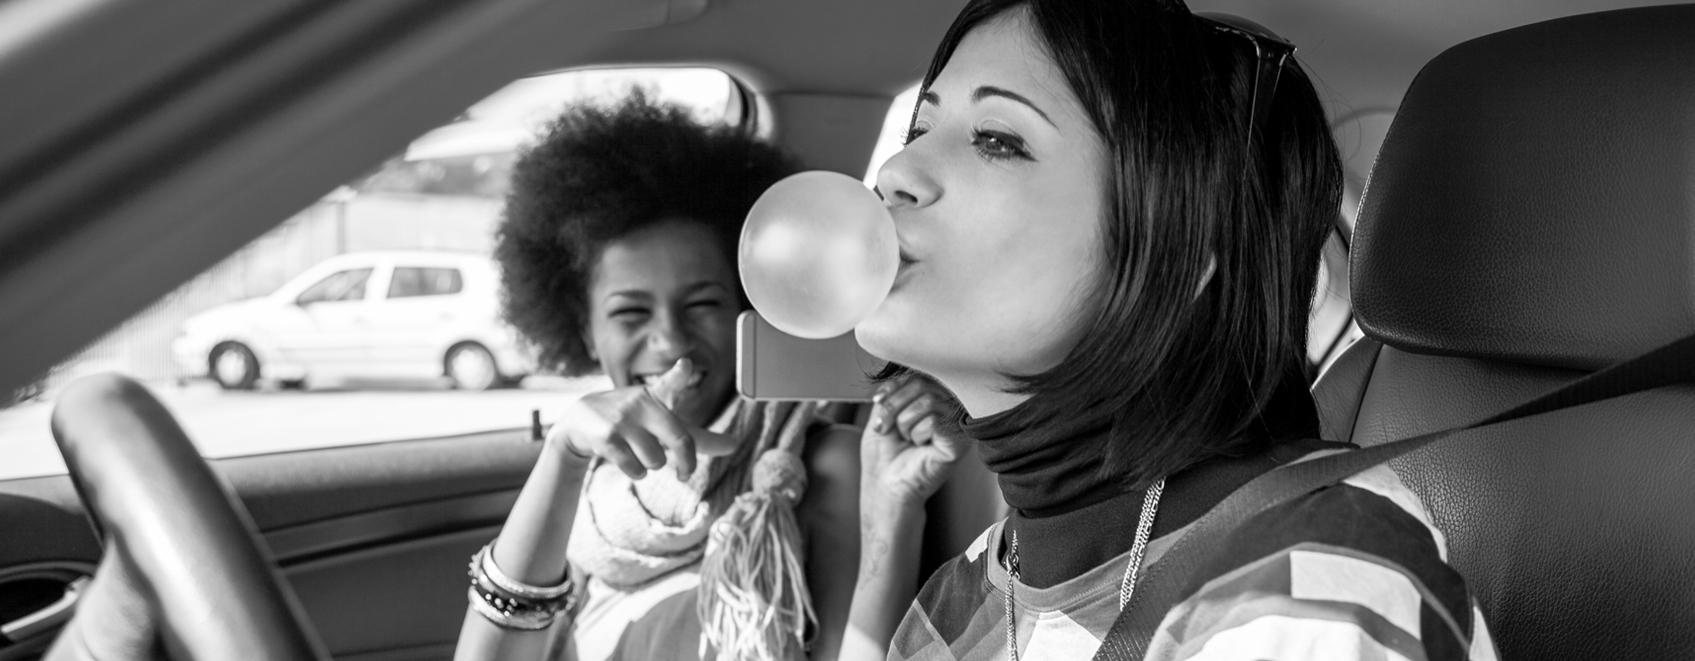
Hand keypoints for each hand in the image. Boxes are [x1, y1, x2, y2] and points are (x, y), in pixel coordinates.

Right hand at [547, 358, 734, 479]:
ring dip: (651, 466)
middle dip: (686, 463)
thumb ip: (699, 436)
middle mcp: (641, 403)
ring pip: (656, 461)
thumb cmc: (634, 422)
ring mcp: (622, 419)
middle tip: (684, 474)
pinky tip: (626, 461)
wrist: (580, 422)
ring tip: (637, 452)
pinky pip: (635, 469)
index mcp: (658, 396)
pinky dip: (636, 473)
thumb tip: (736, 445)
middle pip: (680, 441)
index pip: (672, 382)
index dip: (680, 374)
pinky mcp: (606, 437)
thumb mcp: (664, 422)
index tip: (686, 364)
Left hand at [860, 373, 966, 510]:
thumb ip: (894, 389)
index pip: (918, 373)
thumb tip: (899, 370)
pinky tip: (920, 447)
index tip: (878, 401)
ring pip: (928, 401)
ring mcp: (956, 423)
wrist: (886, 485)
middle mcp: (948, 406)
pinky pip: (935, 421)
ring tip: (907, 439)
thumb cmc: (885, 454)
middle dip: (894, 406)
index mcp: (932, 397)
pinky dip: (917, 435)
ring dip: (905, 423)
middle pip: (923, 383)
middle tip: (886, 427)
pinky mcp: (960, 441)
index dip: (894, 386)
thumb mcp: (882, 412)